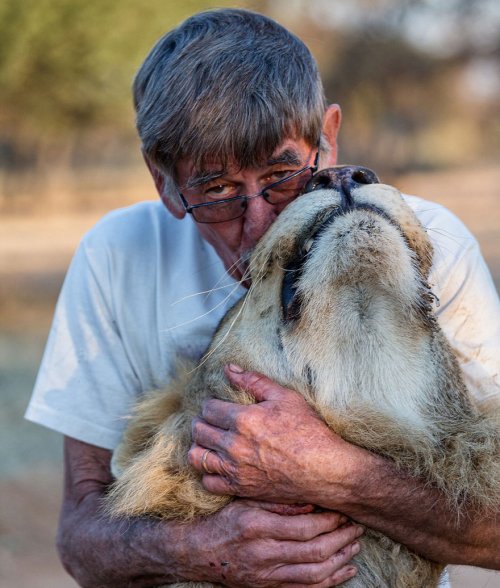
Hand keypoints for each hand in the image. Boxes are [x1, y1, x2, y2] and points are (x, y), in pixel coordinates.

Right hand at [180, 499, 361, 586]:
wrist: (199, 552)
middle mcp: (263, 553)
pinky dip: (331, 582)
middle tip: (357, 527)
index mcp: (258, 526)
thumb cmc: (225, 519)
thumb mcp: (245, 500)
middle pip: (315, 551)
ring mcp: (266, 575)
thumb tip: (311, 500)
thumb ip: (277, 500)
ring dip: (341, 560)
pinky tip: (345, 570)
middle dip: (341, 539)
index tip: (344, 510)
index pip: (305, 527)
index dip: (330, 520)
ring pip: (315, 574)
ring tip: (355, 545)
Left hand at [188, 365, 357, 504]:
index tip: (219, 406)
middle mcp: (233, 445)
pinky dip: (209, 472)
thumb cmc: (308, 430)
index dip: (211, 404)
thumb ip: (254, 381)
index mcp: (243, 419)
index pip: (208, 409)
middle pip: (198, 431)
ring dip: (200, 446)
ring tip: (211, 441)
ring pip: (196, 457)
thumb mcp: (285, 397)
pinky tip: (219, 464)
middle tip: (213, 421)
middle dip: (202, 422)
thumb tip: (229, 368)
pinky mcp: (240, 488)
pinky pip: (208, 482)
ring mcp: (235, 469)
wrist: (324, 469)